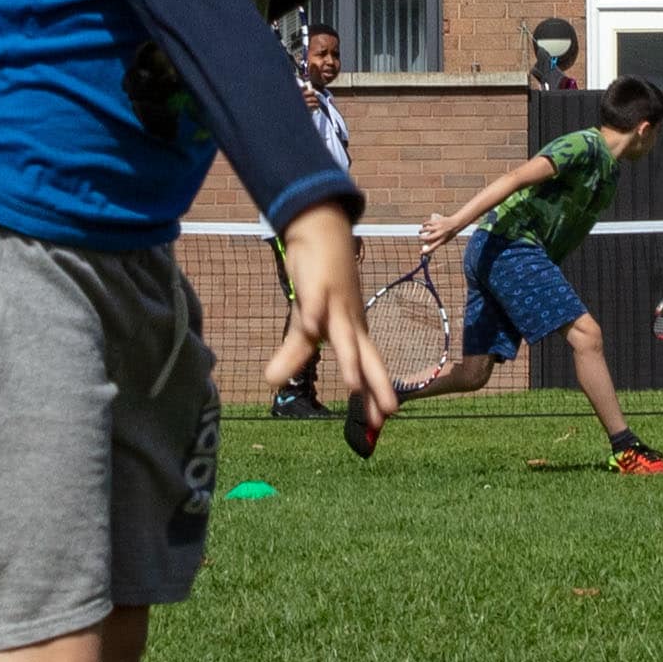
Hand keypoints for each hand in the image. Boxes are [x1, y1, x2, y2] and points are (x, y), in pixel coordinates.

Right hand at [278, 209, 397, 436]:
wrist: (322, 237)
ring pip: (342, 333)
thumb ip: (292, 355)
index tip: (381, 424)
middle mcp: (348, 321)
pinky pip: (315, 299)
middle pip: (365, 355)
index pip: (367, 367)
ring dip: (348, 357)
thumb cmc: (319, 286)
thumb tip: (271, 383)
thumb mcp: (304, 325)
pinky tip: (311, 325)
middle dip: (377, 384)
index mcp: (350, 332)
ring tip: (352, 385)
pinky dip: (314, 312)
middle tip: (391, 413)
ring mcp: (335, 302)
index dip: (374, 394)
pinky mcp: (316, 283)